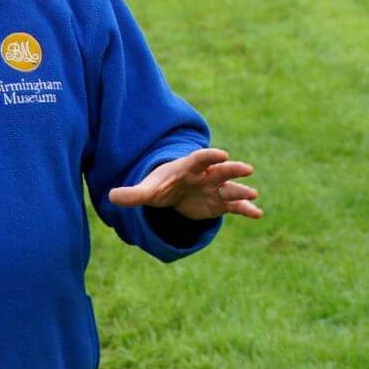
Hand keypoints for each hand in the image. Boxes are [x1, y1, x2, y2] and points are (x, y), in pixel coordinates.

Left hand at [107, 148, 261, 221]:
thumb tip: (110, 196)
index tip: (222, 154)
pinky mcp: (220, 203)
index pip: (200, 158)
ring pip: (231, 188)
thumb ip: (132, 194)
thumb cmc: (160, 186)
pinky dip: (246, 209)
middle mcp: (206, 176)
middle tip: (246, 169)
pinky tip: (257, 214)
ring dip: (242, 191)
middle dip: (233, 169)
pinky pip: (235, 206)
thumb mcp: (146, 190)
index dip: (210, 156)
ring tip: (254, 195)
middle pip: (221, 170)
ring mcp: (215, 189)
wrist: (173, 192)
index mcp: (188, 167)